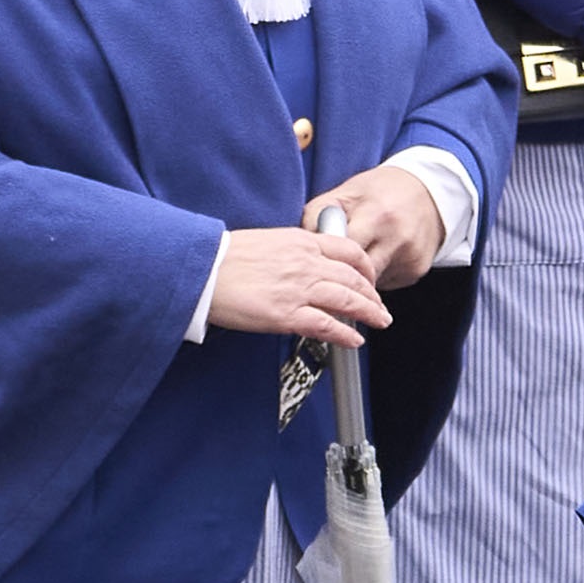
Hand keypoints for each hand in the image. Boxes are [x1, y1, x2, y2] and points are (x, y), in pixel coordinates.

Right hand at [203, 223, 394, 343]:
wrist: (203, 269)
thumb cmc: (226, 257)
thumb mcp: (269, 242)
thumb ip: (295, 251)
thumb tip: (309, 265)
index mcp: (301, 241)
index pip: (348, 249)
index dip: (366, 266)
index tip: (370, 278)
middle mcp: (306, 263)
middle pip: (354, 278)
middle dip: (373, 295)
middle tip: (381, 307)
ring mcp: (298, 289)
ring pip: (348, 301)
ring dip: (369, 313)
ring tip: (379, 322)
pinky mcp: (286, 314)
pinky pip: (327, 326)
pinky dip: (345, 334)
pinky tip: (354, 340)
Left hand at [304, 164, 446, 288]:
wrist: (429, 191)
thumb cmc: (379, 191)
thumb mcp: (346, 192)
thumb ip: (319, 214)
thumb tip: (301, 243)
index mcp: (376, 216)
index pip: (343, 252)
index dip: (326, 260)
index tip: (313, 267)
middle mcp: (396, 240)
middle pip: (357, 276)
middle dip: (340, 278)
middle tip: (325, 277)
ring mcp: (409, 258)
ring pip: (370, 284)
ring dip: (357, 280)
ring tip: (351, 264)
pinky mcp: (417, 271)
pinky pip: (386, 284)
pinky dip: (376, 277)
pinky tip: (377, 258)